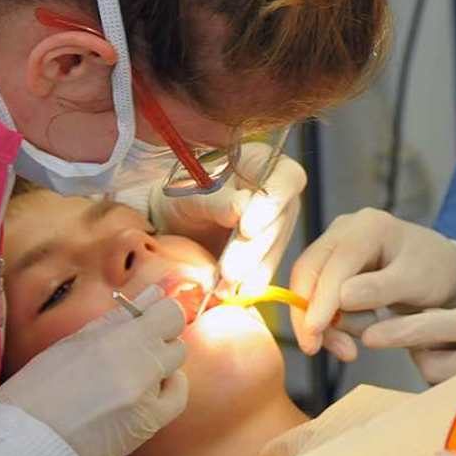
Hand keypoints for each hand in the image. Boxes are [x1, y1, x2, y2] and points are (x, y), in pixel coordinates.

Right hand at [0, 286, 188, 455]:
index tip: (146, 316)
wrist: (22, 448)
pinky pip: (176, 398)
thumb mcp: (71, 343)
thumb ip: (117, 319)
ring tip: (129, 371)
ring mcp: (146, 400)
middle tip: (131, 345)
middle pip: (174, 338)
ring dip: (159, 362)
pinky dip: (165, 390)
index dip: (160, 312)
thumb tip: (153, 294)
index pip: (169, 313)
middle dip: (158, 336)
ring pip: (176, 365)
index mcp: (118, 342)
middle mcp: (139, 369)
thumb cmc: (36, 392)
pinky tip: (143, 391)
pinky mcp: (147, 427)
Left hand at [150, 142, 305, 280]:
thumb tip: (241, 208)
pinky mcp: (266, 251)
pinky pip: (266, 266)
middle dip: (254, 248)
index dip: (272, 203)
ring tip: (226, 287)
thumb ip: (216, 198)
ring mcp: (275, 223)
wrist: (168, 219)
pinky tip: (237, 293)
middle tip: (230, 270)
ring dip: (253, 270)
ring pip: (275, 247)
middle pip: (281, 219)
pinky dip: (250, 282)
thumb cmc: (179, 193)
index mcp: (262, 162)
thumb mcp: (191, 191)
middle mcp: (276, 192)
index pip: (286, 177)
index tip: (246, 228)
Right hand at [289, 208, 455, 358]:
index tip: (313, 333)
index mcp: (369, 227)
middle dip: (310, 314)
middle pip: (309, 272)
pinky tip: (352, 336)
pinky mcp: (333, 267)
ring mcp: (336, 246)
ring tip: (352, 346)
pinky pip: (318, 297)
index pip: (335, 264)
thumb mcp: (416, 283)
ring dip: (325, 323)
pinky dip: (330, 322)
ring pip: (309, 288)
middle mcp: (345, 230)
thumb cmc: (435, 273)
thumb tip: (342, 298)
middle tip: (315, 349)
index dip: (320, 299)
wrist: (442, 272)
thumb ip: (381, 289)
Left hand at [361, 278, 455, 382]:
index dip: (401, 330)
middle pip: (431, 366)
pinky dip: (455, 377)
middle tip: (421, 331)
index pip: (436, 327)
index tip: (372, 333)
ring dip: (435, 365)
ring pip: (445, 383)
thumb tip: (438, 324)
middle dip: (417, 350)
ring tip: (449, 343)